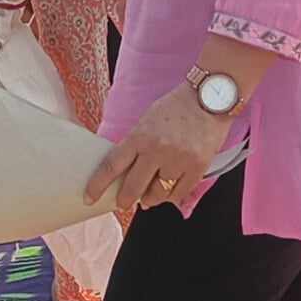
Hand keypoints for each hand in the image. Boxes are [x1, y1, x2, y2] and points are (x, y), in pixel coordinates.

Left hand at [85, 85, 232, 211]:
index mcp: (140, 136)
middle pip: (133, 187)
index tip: (89, 198)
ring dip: (150, 199)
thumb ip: (135, 144)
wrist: (211, 97)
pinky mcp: (198, 167)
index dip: (97, 185)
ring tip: (149, 197)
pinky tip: (168, 192)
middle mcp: (157, 150)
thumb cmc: (177, 106)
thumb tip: (125, 171)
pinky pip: (179, 193)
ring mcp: (179, 160)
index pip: (112, 166)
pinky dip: (171, 196)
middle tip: (123, 203)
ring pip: (158, 194)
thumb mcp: (147, 121)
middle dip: (125, 200)